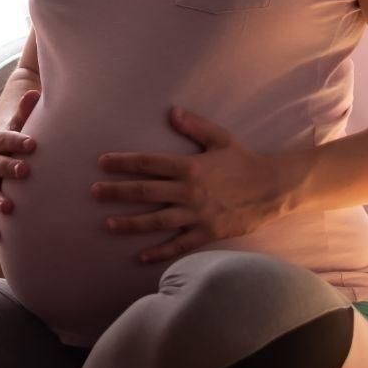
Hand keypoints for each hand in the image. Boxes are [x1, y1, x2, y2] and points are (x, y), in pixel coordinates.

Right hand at [0, 87, 40, 240]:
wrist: (0, 148)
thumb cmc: (18, 135)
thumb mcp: (22, 121)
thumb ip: (26, 110)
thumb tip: (34, 91)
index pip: (5, 138)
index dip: (18, 141)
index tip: (34, 144)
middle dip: (9, 168)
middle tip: (25, 171)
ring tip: (8, 208)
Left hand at [93, 106, 297, 263]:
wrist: (273, 188)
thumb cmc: (245, 161)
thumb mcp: (221, 138)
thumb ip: (194, 126)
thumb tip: (171, 112)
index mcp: (189, 167)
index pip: (148, 163)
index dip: (123, 163)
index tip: (102, 163)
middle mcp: (188, 191)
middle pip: (145, 192)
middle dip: (116, 192)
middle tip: (93, 192)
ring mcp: (196, 214)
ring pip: (156, 220)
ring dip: (130, 223)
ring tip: (108, 225)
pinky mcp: (207, 232)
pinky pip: (179, 244)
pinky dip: (160, 251)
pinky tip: (141, 255)